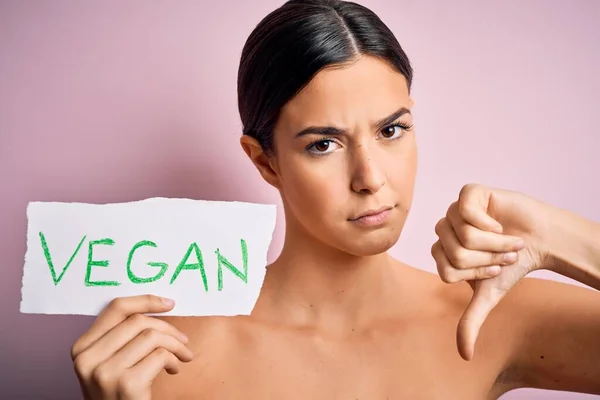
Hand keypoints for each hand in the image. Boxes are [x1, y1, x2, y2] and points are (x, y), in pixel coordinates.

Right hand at [71, 295, 193, 399]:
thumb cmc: (118, 395)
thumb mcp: (109, 364)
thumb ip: (120, 338)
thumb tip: (155, 306)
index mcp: (81, 348)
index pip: (116, 308)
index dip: (146, 300)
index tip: (169, 303)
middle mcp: (87, 359)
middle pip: (138, 321)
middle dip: (168, 328)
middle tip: (183, 340)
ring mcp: (105, 372)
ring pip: (152, 336)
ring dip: (176, 345)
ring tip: (181, 356)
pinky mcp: (127, 384)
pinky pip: (161, 355)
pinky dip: (174, 360)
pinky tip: (174, 370)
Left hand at [431, 184, 551, 360]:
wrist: (539, 239)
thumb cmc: (511, 265)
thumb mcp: (489, 295)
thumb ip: (471, 320)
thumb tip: (464, 355)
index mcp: (442, 252)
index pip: (446, 270)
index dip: (476, 273)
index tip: (495, 268)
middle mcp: (444, 230)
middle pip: (453, 254)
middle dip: (487, 259)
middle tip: (503, 254)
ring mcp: (454, 210)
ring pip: (462, 235)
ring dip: (493, 243)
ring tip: (506, 240)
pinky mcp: (469, 193)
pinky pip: (466, 212)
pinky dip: (490, 224)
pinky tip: (499, 223)